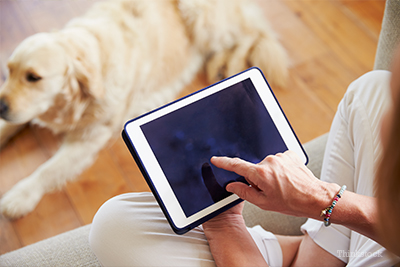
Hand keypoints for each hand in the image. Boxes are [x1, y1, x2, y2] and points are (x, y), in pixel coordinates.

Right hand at [211, 150, 338, 217]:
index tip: (216, 159)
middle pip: (254, 168)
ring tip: (281, 186)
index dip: (224, 162)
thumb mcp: (263, 203)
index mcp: (260, 174)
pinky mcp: (289, 154)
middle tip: (269, 191)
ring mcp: (280, 157)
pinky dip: (279, 169)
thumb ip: (244, 192)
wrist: (314, 197)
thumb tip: (232, 185)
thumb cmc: (291, 202)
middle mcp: (269, 161)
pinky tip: (287, 178)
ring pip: (266, 165)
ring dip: (269, 174)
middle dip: (257, 178)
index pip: (236, 165)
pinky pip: (277, 161)